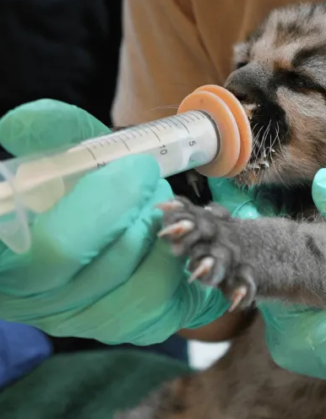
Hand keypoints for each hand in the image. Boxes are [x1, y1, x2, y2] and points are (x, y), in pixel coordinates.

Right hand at [0, 100, 228, 344]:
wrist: (87, 224)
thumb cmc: (64, 187)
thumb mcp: (54, 153)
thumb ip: (45, 133)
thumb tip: (21, 123)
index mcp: (10, 261)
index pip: (59, 247)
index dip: (109, 202)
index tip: (137, 166)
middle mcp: (41, 303)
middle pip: (111, 265)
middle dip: (146, 212)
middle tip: (155, 183)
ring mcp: (84, 320)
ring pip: (148, 289)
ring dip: (169, 239)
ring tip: (164, 211)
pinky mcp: (128, 326)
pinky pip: (169, 309)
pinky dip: (183, 269)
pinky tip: (179, 239)